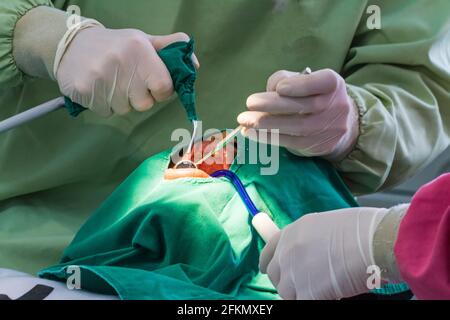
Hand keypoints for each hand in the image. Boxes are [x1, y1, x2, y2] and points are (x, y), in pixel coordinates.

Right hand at [56, 28, 198, 116]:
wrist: (70, 43)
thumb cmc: (116, 46)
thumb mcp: (143, 41)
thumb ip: (170, 49)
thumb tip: (194, 64)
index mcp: (140, 50)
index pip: (164, 88)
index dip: (161, 91)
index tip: (152, 85)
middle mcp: (122, 63)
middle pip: (144, 104)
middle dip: (139, 97)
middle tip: (127, 81)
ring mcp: (101, 78)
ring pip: (124, 110)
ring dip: (120, 101)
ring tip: (110, 81)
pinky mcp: (84, 90)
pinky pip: (106, 112)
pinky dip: (103, 104)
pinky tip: (98, 87)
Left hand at [238, 69, 358, 160]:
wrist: (339, 124)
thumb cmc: (314, 95)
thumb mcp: (307, 80)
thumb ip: (287, 79)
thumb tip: (268, 91)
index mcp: (333, 84)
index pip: (322, 82)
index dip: (300, 85)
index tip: (279, 88)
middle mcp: (334, 107)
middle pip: (303, 106)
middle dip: (273, 104)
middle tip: (250, 102)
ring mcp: (326, 128)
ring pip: (294, 126)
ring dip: (265, 123)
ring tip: (244, 120)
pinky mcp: (314, 145)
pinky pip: (288, 141)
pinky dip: (267, 137)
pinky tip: (250, 132)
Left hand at [259, 207, 388, 299]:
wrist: (371, 240)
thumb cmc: (361, 229)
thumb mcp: (326, 225)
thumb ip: (311, 240)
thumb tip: (312, 254)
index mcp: (292, 231)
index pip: (269, 250)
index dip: (267, 262)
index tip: (265, 269)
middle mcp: (287, 251)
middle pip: (275, 274)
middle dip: (286, 281)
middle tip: (302, 286)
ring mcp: (294, 273)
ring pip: (287, 293)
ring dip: (300, 294)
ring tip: (320, 291)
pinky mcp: (305, 293)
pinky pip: (300, 302)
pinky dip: (312, 301)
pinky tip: (328, 297)